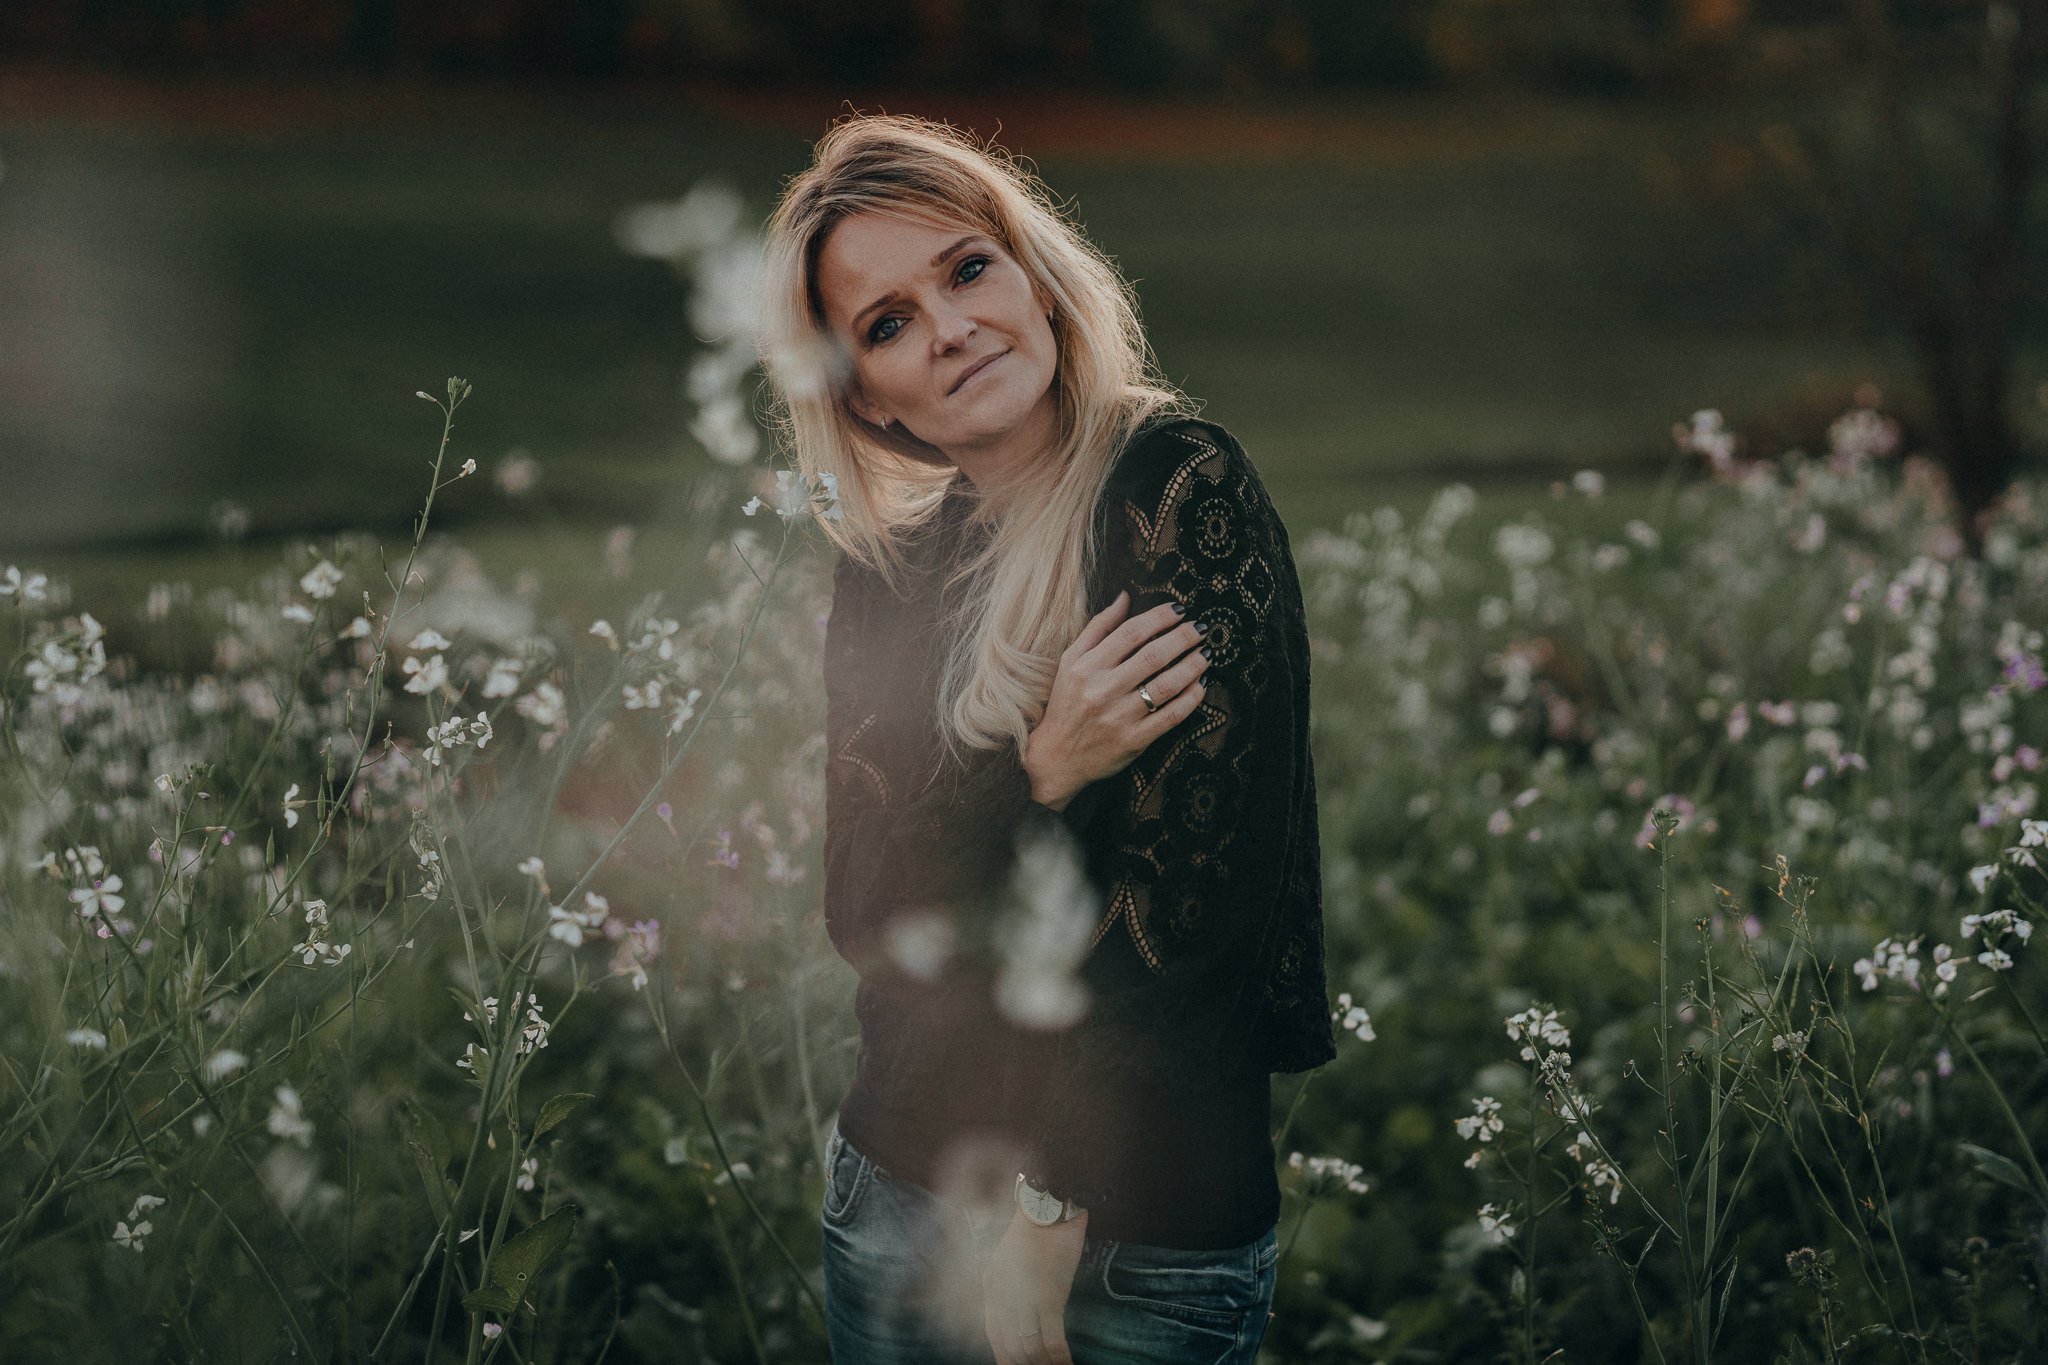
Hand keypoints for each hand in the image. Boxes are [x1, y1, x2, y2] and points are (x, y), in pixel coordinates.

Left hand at [984, 1205, 1087, 1364]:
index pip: (995, 1337)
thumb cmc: (1033, 1234)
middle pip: (1012, 1347)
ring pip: (1031, 1349)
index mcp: (992, 1290)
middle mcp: (1004, 1299)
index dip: (1006, 1359)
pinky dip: (1060, 1358)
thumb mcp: (1010, 1262)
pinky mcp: (1050, 1297)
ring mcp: (1026, 1299)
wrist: (1048, 1211)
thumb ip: (1010, 1291)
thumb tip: (1021, 1324)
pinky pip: (1053, 1340)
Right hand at [1022, 591, 1210, 810]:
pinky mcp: (1134, 740)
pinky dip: (1190, 699)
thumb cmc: (1067, 702)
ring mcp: (1119, 717)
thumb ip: (1098, 627)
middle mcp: (1103, 690)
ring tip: (1206, 654)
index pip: (1130, 633)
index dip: (1159, 617)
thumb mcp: (1071, 661)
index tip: (1179, 610)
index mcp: (1087, 667)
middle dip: (1183, 638)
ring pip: (1166, 686)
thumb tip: (1125, 596)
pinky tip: (1200, 685)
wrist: (1057, 756)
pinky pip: (1170, 717)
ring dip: (1192, 666)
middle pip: (1153, 656)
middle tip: (1200, 628)